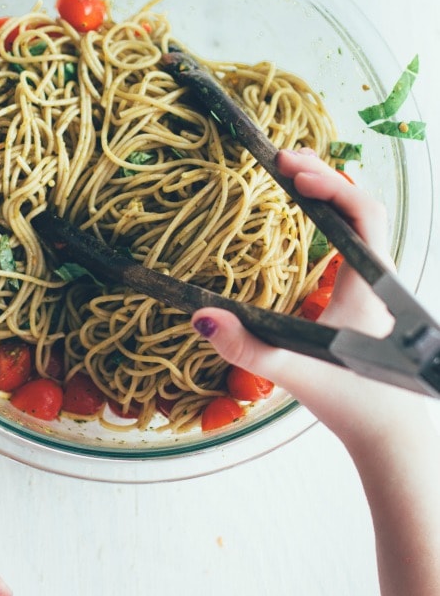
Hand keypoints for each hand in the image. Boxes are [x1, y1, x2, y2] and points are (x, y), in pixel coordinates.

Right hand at [192, 148, 427, 448]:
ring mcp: (374, 283)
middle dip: (321, 176)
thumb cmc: (357, 403)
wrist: (393, 437)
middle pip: (358, 206)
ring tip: (287, 172)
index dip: (329, 183)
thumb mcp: (299, 372)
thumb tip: (201, 316)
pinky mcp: (364, 295)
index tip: (290, 170)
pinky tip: (304, 213)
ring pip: (357, 220)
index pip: (362, 212)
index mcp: (373, 281)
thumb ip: (249, 348)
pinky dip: (328, 214)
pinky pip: (350, 238)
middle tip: (279, 158)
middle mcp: (378, 274)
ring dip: (325, 192)